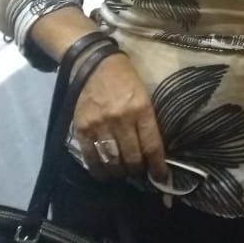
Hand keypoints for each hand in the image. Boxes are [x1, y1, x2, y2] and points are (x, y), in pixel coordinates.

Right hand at [73, 52, 166, 181]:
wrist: (95, 64)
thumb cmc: (126, 79)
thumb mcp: (145, 95)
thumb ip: (147, 121)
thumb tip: (152, 150)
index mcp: (142, 109)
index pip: (152, 146)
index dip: (157, 167)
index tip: (161, 178)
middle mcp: (121, 119)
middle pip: (132, 158)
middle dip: (138, 171)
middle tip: (139, 172)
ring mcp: (100, 125)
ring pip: (112, 162)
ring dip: (120, 173)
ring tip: (123, 173)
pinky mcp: (82, 128)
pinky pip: (91, 158)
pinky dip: (99, 170)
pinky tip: (105, 173)